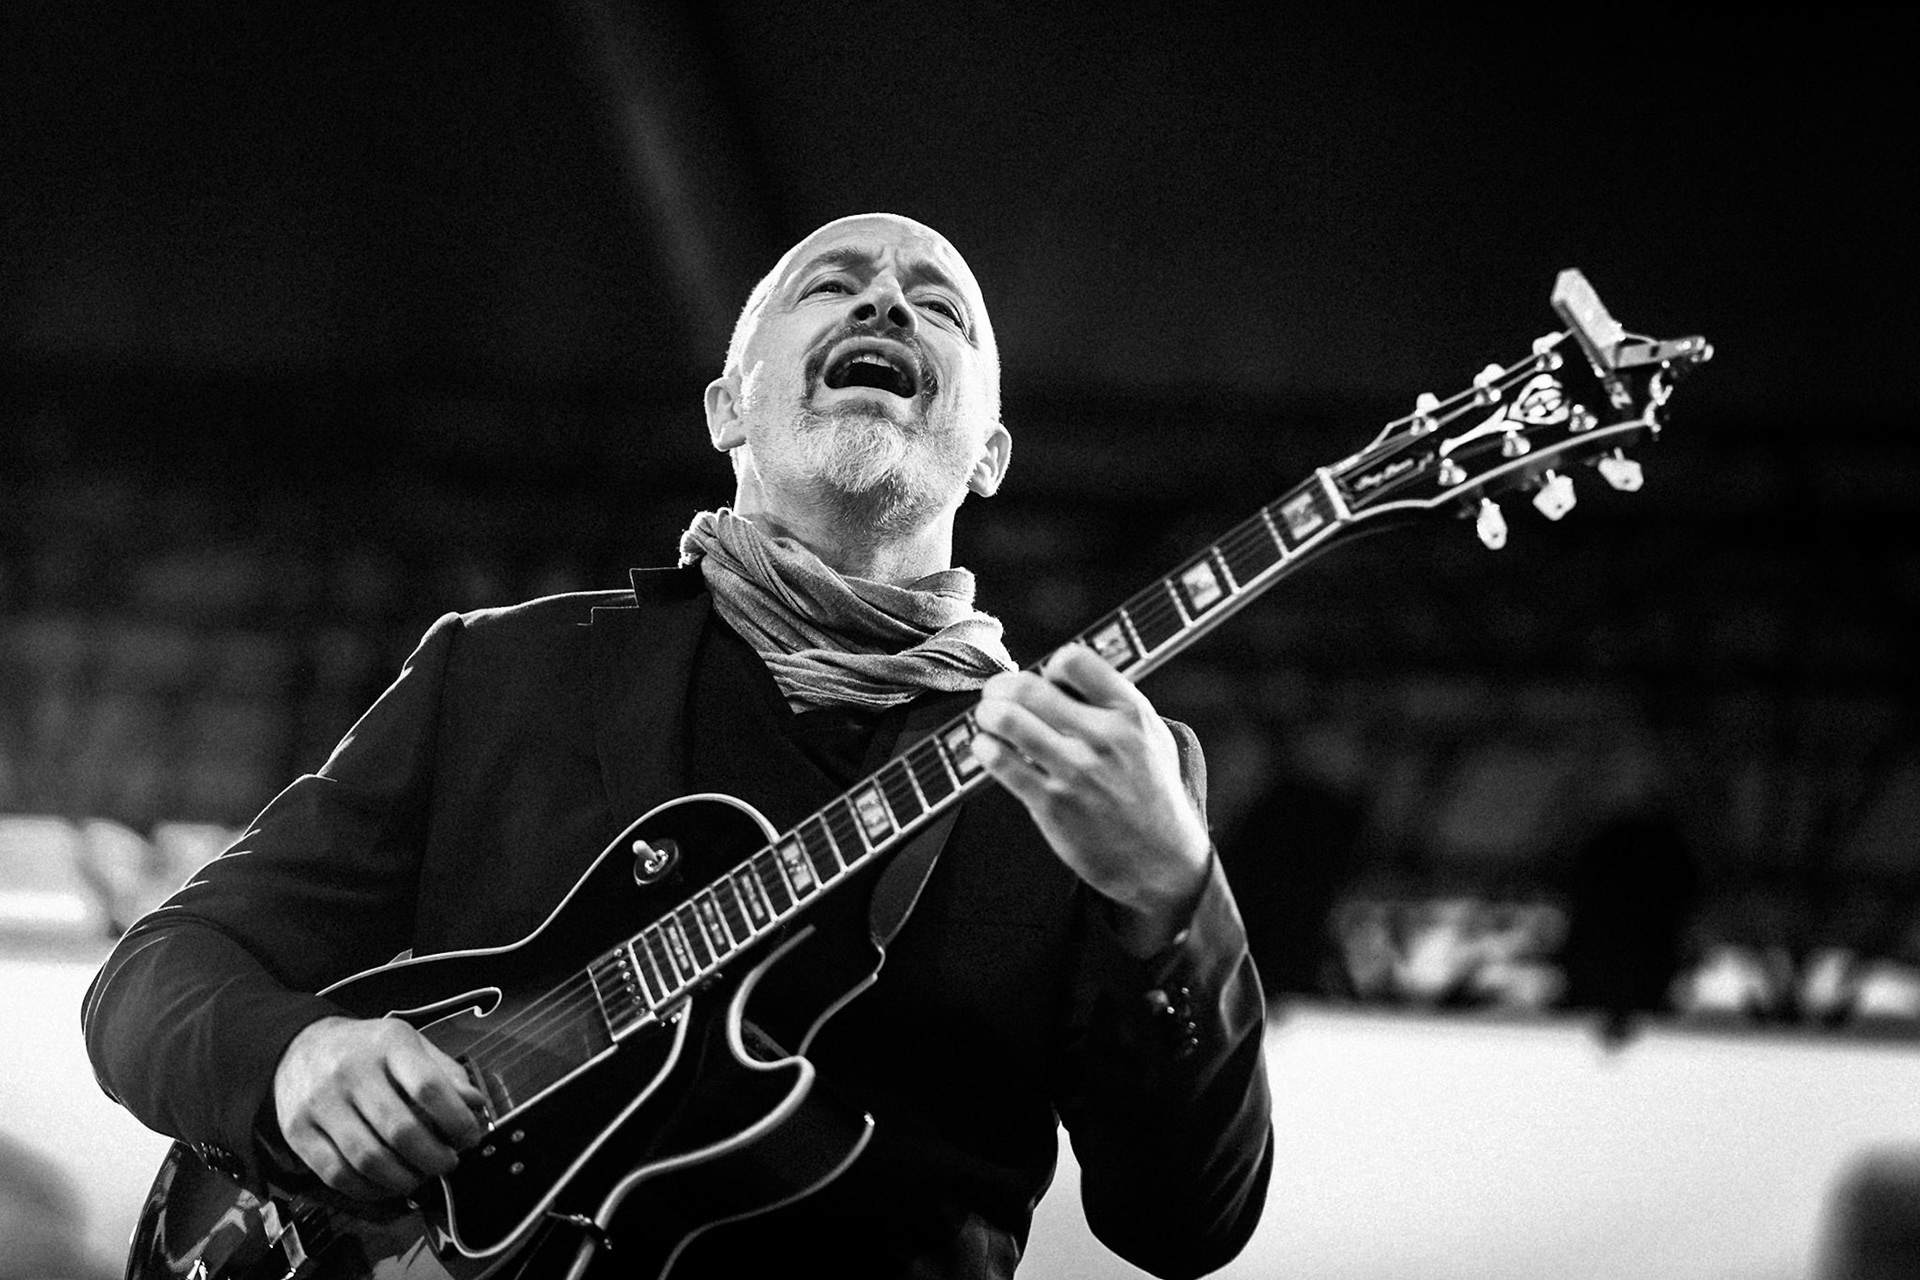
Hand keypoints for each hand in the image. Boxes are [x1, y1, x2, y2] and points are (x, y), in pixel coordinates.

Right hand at [272, 1015, 486, 1198]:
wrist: (301, 1048)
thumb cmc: (369, 1051)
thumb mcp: (411, 1046)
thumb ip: (446, 1073)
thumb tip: (474, 1105)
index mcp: (389, 1043)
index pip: (428, 1086)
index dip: (456, 1120)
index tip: (470, 1138)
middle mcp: (351, 1070)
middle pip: (400, 1130)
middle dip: (434, 1158)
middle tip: (447, 1164)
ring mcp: (320, 1102)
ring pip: (368, 1159)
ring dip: (403, 1180)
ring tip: (420, 1177)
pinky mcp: (297, 1131)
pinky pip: (337, 1174)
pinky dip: (369, 1190)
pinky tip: (387, 1186)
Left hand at [972, 645, 1210, 951]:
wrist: (1161, 862)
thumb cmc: (1153, 795)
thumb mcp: (1153, 737)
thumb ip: (1115, 704)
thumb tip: (1060, 678)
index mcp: (1131, 713)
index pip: (1074, 660)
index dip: (1050, 667)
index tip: (1046, 682)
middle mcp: (1104, 737)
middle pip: (1029, 687)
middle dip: (1001, 687)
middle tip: (996, 695)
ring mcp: (1076, 771)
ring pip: (1008, 721)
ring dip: (987, 714)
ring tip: (987, 719)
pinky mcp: (1052, 803)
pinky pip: (1000, 763)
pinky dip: (984, 749)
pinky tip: (987, 750)